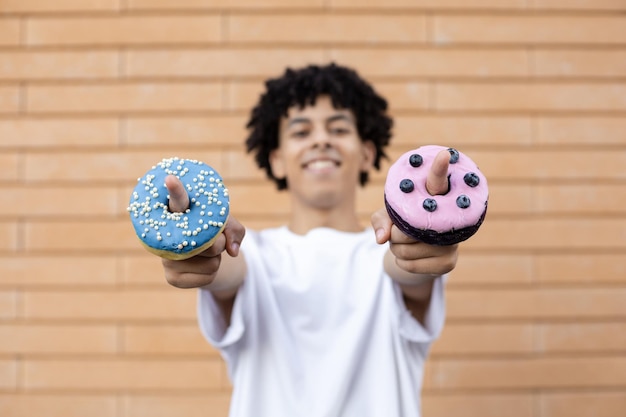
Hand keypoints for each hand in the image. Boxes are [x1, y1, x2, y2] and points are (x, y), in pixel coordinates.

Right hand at [161, 175, 245, 288]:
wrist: (202, 257)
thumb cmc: (211, 231)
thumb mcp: (226, 224)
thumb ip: (234, 229)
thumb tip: (232, 251)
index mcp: (178, 212)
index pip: (178, 199)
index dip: (176, 190)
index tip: (171, 178)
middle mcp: (167, 234)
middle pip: (208, 242)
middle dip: (220, 243)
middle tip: (214, 240)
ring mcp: (166, 258)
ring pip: (211, 262)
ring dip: (216, 260)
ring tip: (203, 254)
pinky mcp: (171, 278)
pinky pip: (208, 278)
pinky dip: (212, 274)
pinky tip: (199, 267)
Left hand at [371, 149, 457, 276]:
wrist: (420, 250)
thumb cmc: (404, 222)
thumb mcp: (389, 214)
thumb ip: (381, 219)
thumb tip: (381, 239)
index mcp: (436, 196)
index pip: (438, 180)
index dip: (439, 168)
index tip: (444, 154)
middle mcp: (448, 217)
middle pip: (406, 231)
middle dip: (394, 234)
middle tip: (401, 231)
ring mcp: (451, 242)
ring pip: (406, 251)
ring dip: (396, 249)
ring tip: (405, 243)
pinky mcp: (449, 262)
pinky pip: (410, 266)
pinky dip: (402, 263)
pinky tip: (411, 256)